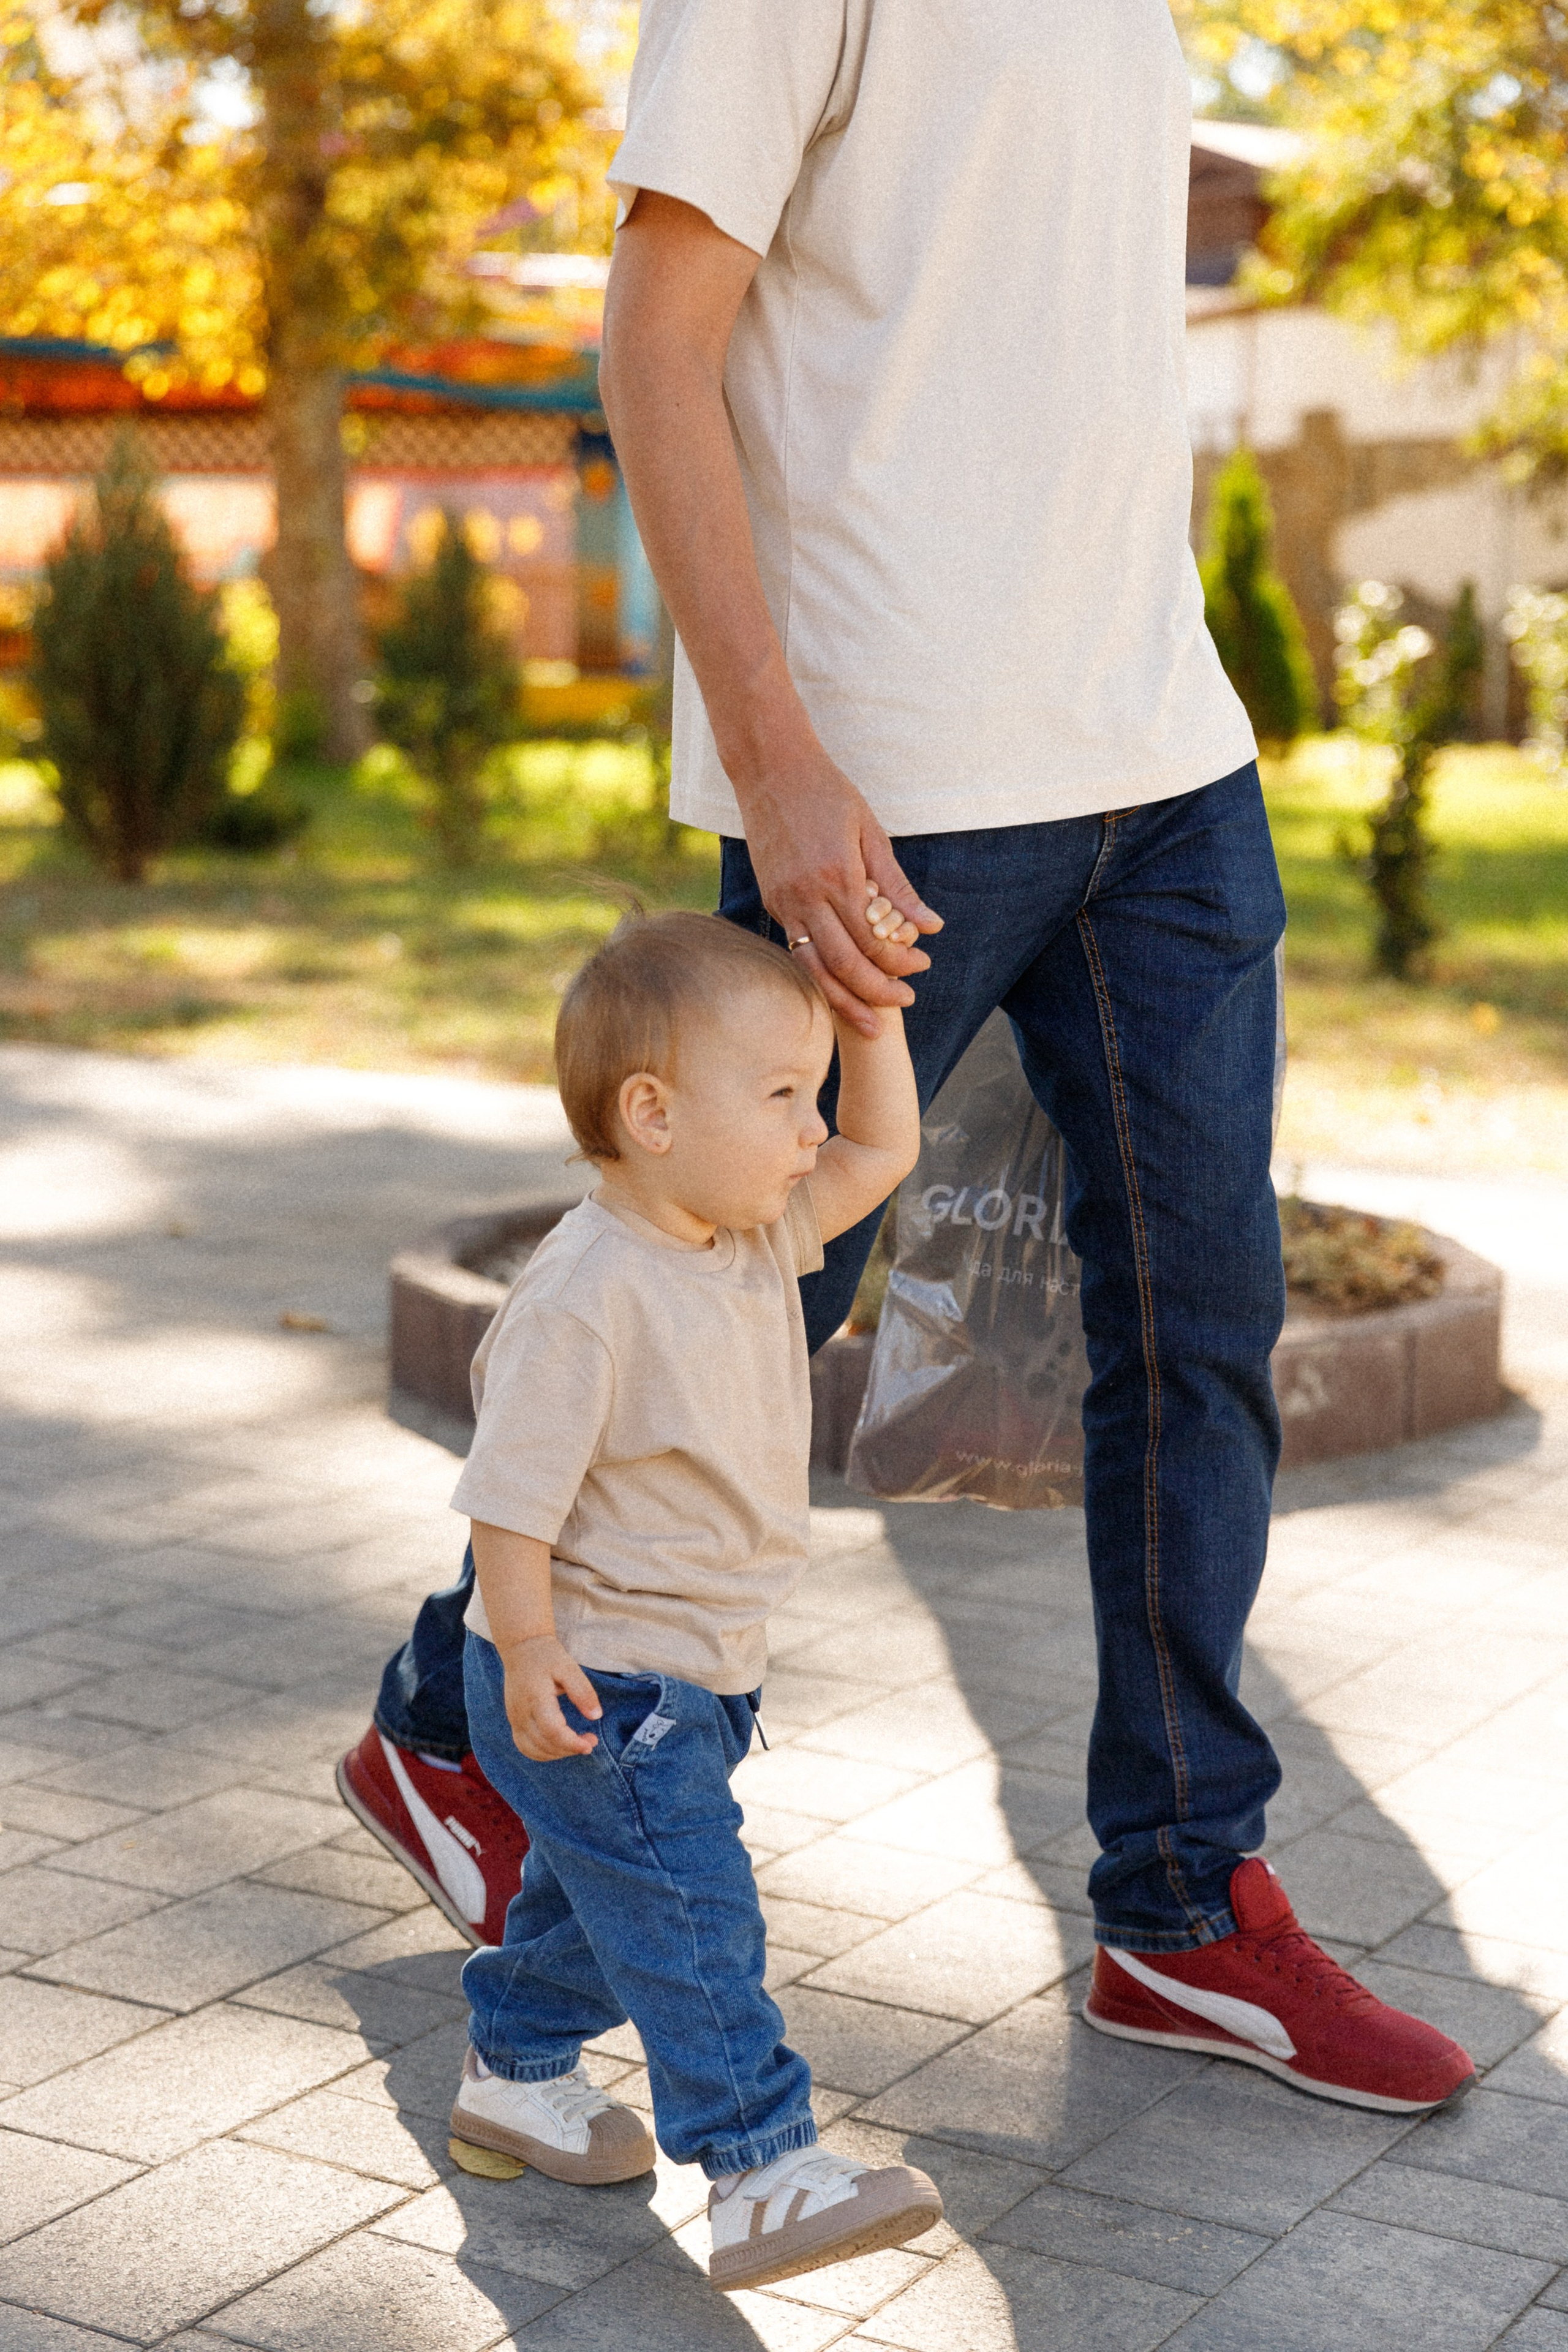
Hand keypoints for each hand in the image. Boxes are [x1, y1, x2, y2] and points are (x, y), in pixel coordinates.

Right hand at [499, 1635, 601, 1761]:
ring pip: (532, 1750)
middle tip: (591, 1742)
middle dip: (569, 1749)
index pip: (552, 1731)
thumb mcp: (569, 1667)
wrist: (521, 1649)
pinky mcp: (513, 1721)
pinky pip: (524, 1746)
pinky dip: (542, 1753)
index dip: (572, 1743)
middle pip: (544, 1744)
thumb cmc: (547, 1657)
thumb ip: (582, 1691)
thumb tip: (596, 1716)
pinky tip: (559, 1746)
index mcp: (535, 1698)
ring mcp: (514, 1719)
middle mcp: (521, 1713)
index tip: (590, 1744)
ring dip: (557, 1754)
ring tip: (576, 1744)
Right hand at [735, 738, 941, 1036]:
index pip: (873, 938)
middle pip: (844, 963)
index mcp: (838, 875)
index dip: (900, 960)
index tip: (922, 964)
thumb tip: (931, 927)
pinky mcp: (772, 901)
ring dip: (843, 1000)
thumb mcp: (872, 833)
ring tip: (870, 1023)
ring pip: (814, 968)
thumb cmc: (828, 792)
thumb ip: (898, 886)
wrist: (770, 767)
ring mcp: (783, 901)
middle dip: (877, 991)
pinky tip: (838, 991)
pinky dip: (818, 976)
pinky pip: (796, 952)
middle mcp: (807, 895)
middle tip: (905, 1001)